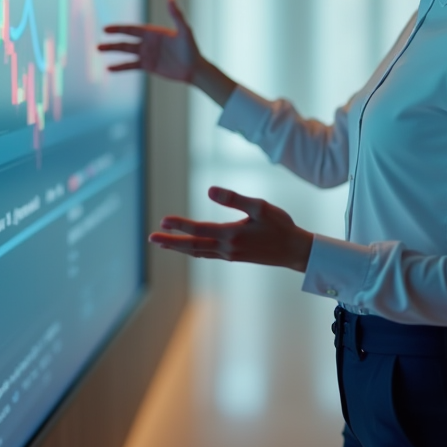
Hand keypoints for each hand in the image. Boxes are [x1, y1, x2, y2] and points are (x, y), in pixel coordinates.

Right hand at [98, 0, 201, 82]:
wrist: (194, 68)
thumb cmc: (191, 48)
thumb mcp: (184, 31)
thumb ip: (176, 15)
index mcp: (153, 32)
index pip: (132, 29)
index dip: (118, 29)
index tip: (105, 29)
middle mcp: (147, 42)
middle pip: (125, 41)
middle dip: (112, 42)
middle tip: (98, 45)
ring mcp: (147, 54)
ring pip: (125, 52)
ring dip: (112, 52)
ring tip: (99, 52)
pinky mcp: (148, 66)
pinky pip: (131, 66)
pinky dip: (120, 67)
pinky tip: (109, 68)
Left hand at [149, 187, 314, 271]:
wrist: (296, 251)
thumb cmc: (281, 225)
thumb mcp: (260, 207)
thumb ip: (234, 198)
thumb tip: (210, 189)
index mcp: (232, 235)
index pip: (199, 229)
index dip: (179, 225)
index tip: (163, 221)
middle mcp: (227, 248)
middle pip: (192, 246)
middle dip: (170, 242)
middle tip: (151, 238)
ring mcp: (230, 255)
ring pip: (198, 252)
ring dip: (179, 248)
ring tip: (163, 243)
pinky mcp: (234, 257)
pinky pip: (207, 254)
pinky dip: (194, 251)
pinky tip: (189, 248)